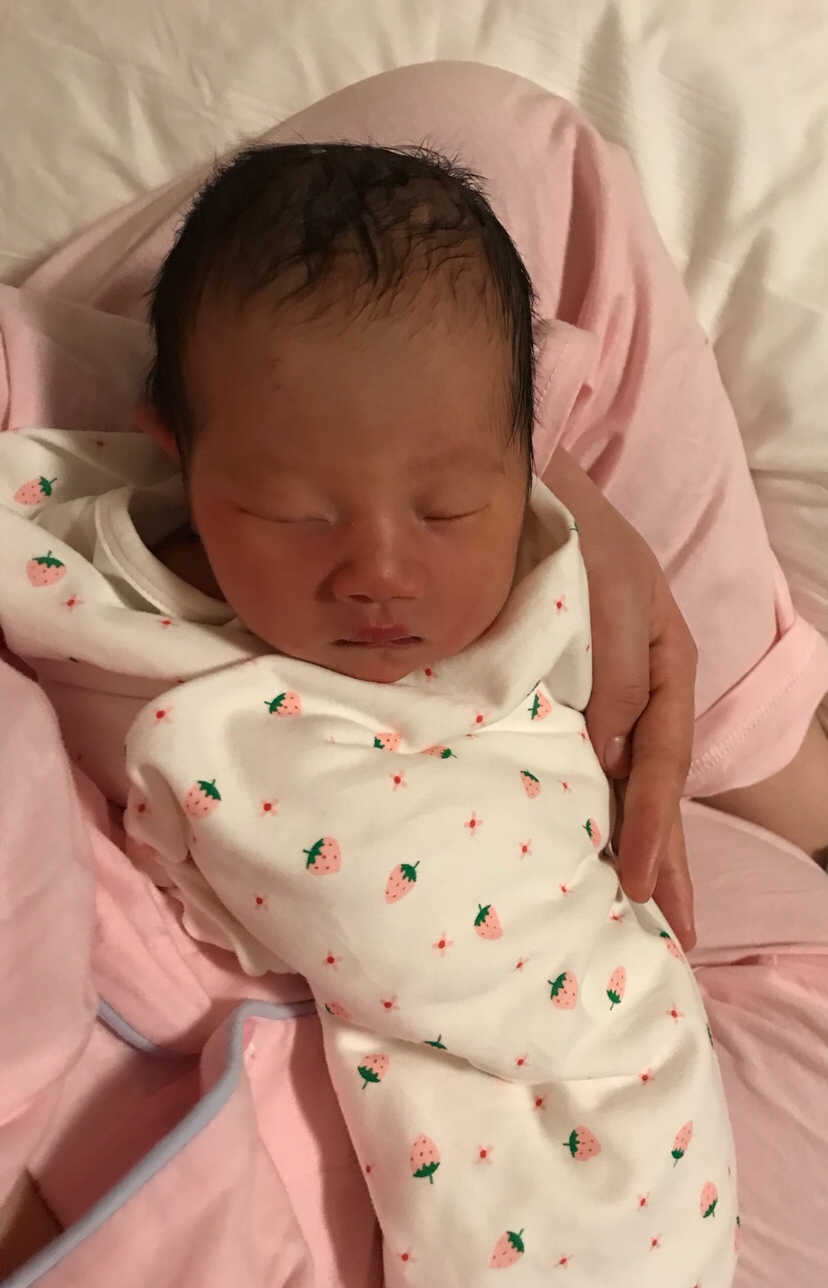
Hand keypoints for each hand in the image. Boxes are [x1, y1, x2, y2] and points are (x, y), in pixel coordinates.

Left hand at [541, 447, 697, 948]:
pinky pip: (582, 760)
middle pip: (655, 787)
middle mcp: (640, 691)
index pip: (661, 762)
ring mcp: (604, 695)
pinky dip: (587, 808)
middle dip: (664, 860)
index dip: (653, 826)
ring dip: (634, 845)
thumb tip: (612, 757)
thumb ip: (619, 671)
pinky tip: (583, 846)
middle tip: (675, 936)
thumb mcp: (614, 593)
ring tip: (644, 913)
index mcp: (665, 667)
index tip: (640, 888)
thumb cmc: (577, 537)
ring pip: (622, 782)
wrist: (526, 493)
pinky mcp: (562, 695)